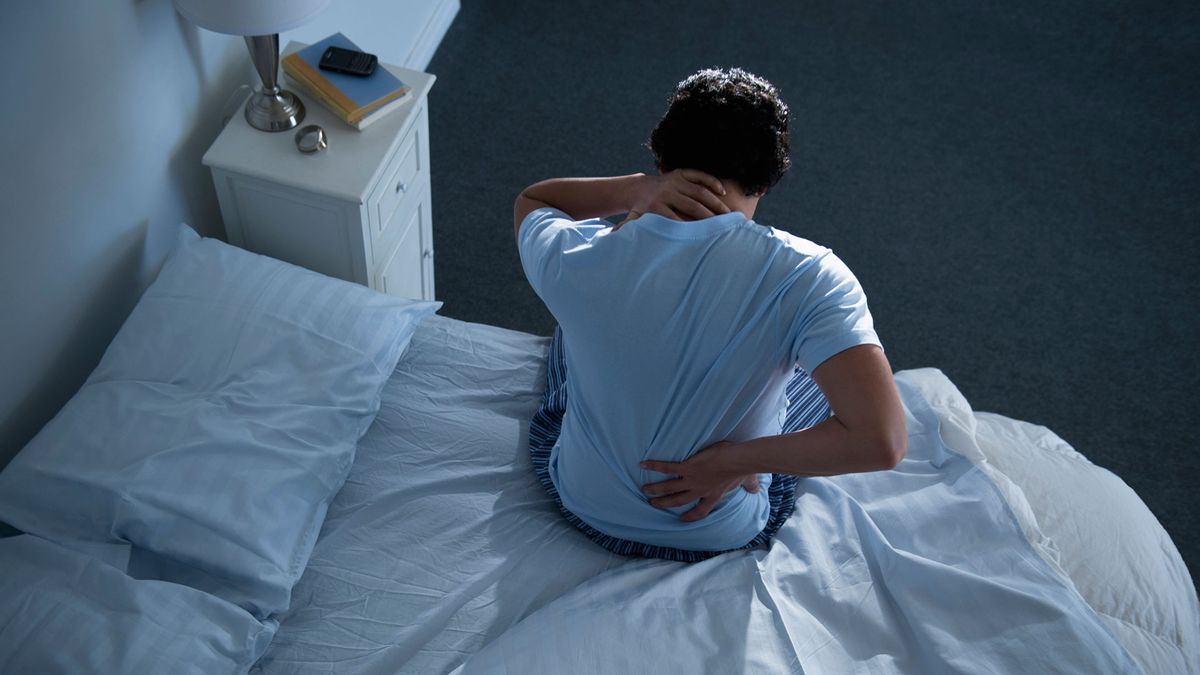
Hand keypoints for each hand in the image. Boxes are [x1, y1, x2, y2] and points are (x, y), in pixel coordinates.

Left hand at [618, 169, 729, 227]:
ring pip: (698, 190)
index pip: (674, 219)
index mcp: (655, 206)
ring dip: (715, 202)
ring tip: (729, 214)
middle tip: (723, 228)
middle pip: (690, 205)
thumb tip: (614, 238)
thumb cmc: (640, 211)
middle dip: (708, 216)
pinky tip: (723, 192)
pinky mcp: (681, 173)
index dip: (688, 228)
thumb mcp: (633, 221)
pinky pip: (700, 175)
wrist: (639, 189)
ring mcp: (675, 180)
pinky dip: (712, 181)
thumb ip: (628, 229)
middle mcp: (666, 191)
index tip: (702, 238)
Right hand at [640, 441, 758, 521]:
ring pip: (670, 488)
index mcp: (713, 495)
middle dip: (665, 503)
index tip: (682, 518)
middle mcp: (700, 490)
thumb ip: (750, 486)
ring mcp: (692, 480)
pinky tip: (642, 464)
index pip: (701, 511)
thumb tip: (756, 490)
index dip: (691, 516)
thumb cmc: (742, 469)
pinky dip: (654, 466)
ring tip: (644, 490)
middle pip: (679, 501)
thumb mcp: (747, 480)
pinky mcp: (687, 467)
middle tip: (653, 504)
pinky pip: (668, 468)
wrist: (737, 461)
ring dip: (656, 489)